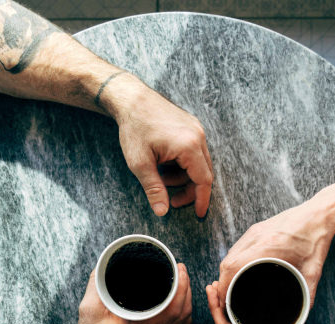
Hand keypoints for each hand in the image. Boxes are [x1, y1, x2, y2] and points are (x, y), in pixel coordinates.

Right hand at [74, 263, 191, 323]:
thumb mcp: (89, 309)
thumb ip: (98, 284)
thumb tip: (105, 263)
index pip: (173, 310)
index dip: (181, 287)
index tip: (179, 269)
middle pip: (183, 314)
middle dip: (186, 288)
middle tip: (181, 269)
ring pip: (183, 322)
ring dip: (186, 300)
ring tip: (182, 280)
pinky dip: (182, 312)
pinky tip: (178, 299)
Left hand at [105, 74, 212, 217]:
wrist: (130, 98)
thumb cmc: (134, 128)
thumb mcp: (140, 164)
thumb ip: (154, 189)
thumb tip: (162, 212)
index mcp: (189, 146)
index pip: (204, 180)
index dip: (201, 200)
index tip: (199, 214)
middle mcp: (198, 136)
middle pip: (204, 173)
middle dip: (189, 190)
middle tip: (172, 201)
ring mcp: (196, 129)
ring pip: (199, 164)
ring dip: (183, 177)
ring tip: (161, 179)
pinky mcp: (191, 126)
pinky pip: (194, 152)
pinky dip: (182, 164)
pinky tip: (165, 165)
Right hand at [217, 202, 334, 308]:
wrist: (319, 215)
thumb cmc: (317, 241)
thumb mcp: (313, 272)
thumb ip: (307, 295)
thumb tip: (304, 313)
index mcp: (268, 248)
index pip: (233, 267)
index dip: (224, 286)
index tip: (224, 300)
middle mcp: (256, 238)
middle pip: (227, 262)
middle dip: (222, 282)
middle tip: (226, 298)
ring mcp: (254, 232)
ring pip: (229, 254)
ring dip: (226, 272)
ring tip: (229, 287)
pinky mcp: (255, 229)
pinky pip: (237, 247)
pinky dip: (233, 261)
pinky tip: (237, 270)